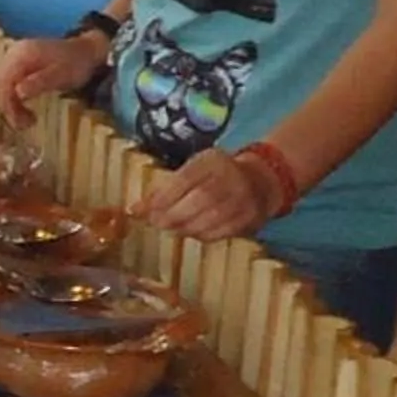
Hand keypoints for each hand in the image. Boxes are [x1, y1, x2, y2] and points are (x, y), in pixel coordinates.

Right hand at [0, 31, 109, 123]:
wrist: (84, 51)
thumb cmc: (76, 64)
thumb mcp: (63, 75)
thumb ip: (41, 82)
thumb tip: (19, 92)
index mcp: (22, 54)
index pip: (3, 83)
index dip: (9, 106)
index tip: (24, 123)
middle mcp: (12, 53)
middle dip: (8, 108)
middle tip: (26, 124)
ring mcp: (12, 58)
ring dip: (8, 106)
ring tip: (27, 119)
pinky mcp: (15, 65)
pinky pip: (4, 84)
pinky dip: (11, 99)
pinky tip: (24, 107)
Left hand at [141, 147, 285, 241]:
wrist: (261, 180)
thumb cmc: (217, 174)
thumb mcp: (194, 168)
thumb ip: (167, 186)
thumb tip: (135, 209)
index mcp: (212, 161)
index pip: (183, 179)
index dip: (160, 197)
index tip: (140, 210)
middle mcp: (230, 179)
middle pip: (197, 201)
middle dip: (170, 216)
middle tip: (155, 222)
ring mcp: (242, 200)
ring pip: (208, 220)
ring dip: (183, 228)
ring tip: (170, 227)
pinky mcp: (248, 220)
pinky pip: (219, 233)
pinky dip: (200, 235)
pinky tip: (190, 232)